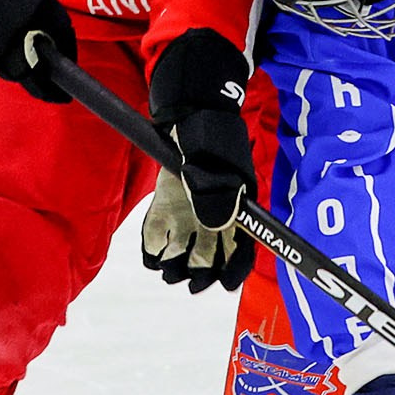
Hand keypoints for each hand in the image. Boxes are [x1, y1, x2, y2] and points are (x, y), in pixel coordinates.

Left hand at [140, 29, 257, 291]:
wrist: (185, 109)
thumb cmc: (206, 133)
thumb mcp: (212, 161)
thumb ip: (214, 192)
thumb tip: (219, 225)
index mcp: (235, 205)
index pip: (243, 245)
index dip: (236, 268)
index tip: (224, 285)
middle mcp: (214, 212)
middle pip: (214, 253)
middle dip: (202, 271)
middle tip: (187, 283)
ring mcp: (189, 210)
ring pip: (188, 248)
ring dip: (178, 263)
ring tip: (168, 271)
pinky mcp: (166, 205)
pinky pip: (160, 233)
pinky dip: (155, 246)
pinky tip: (151, 252)